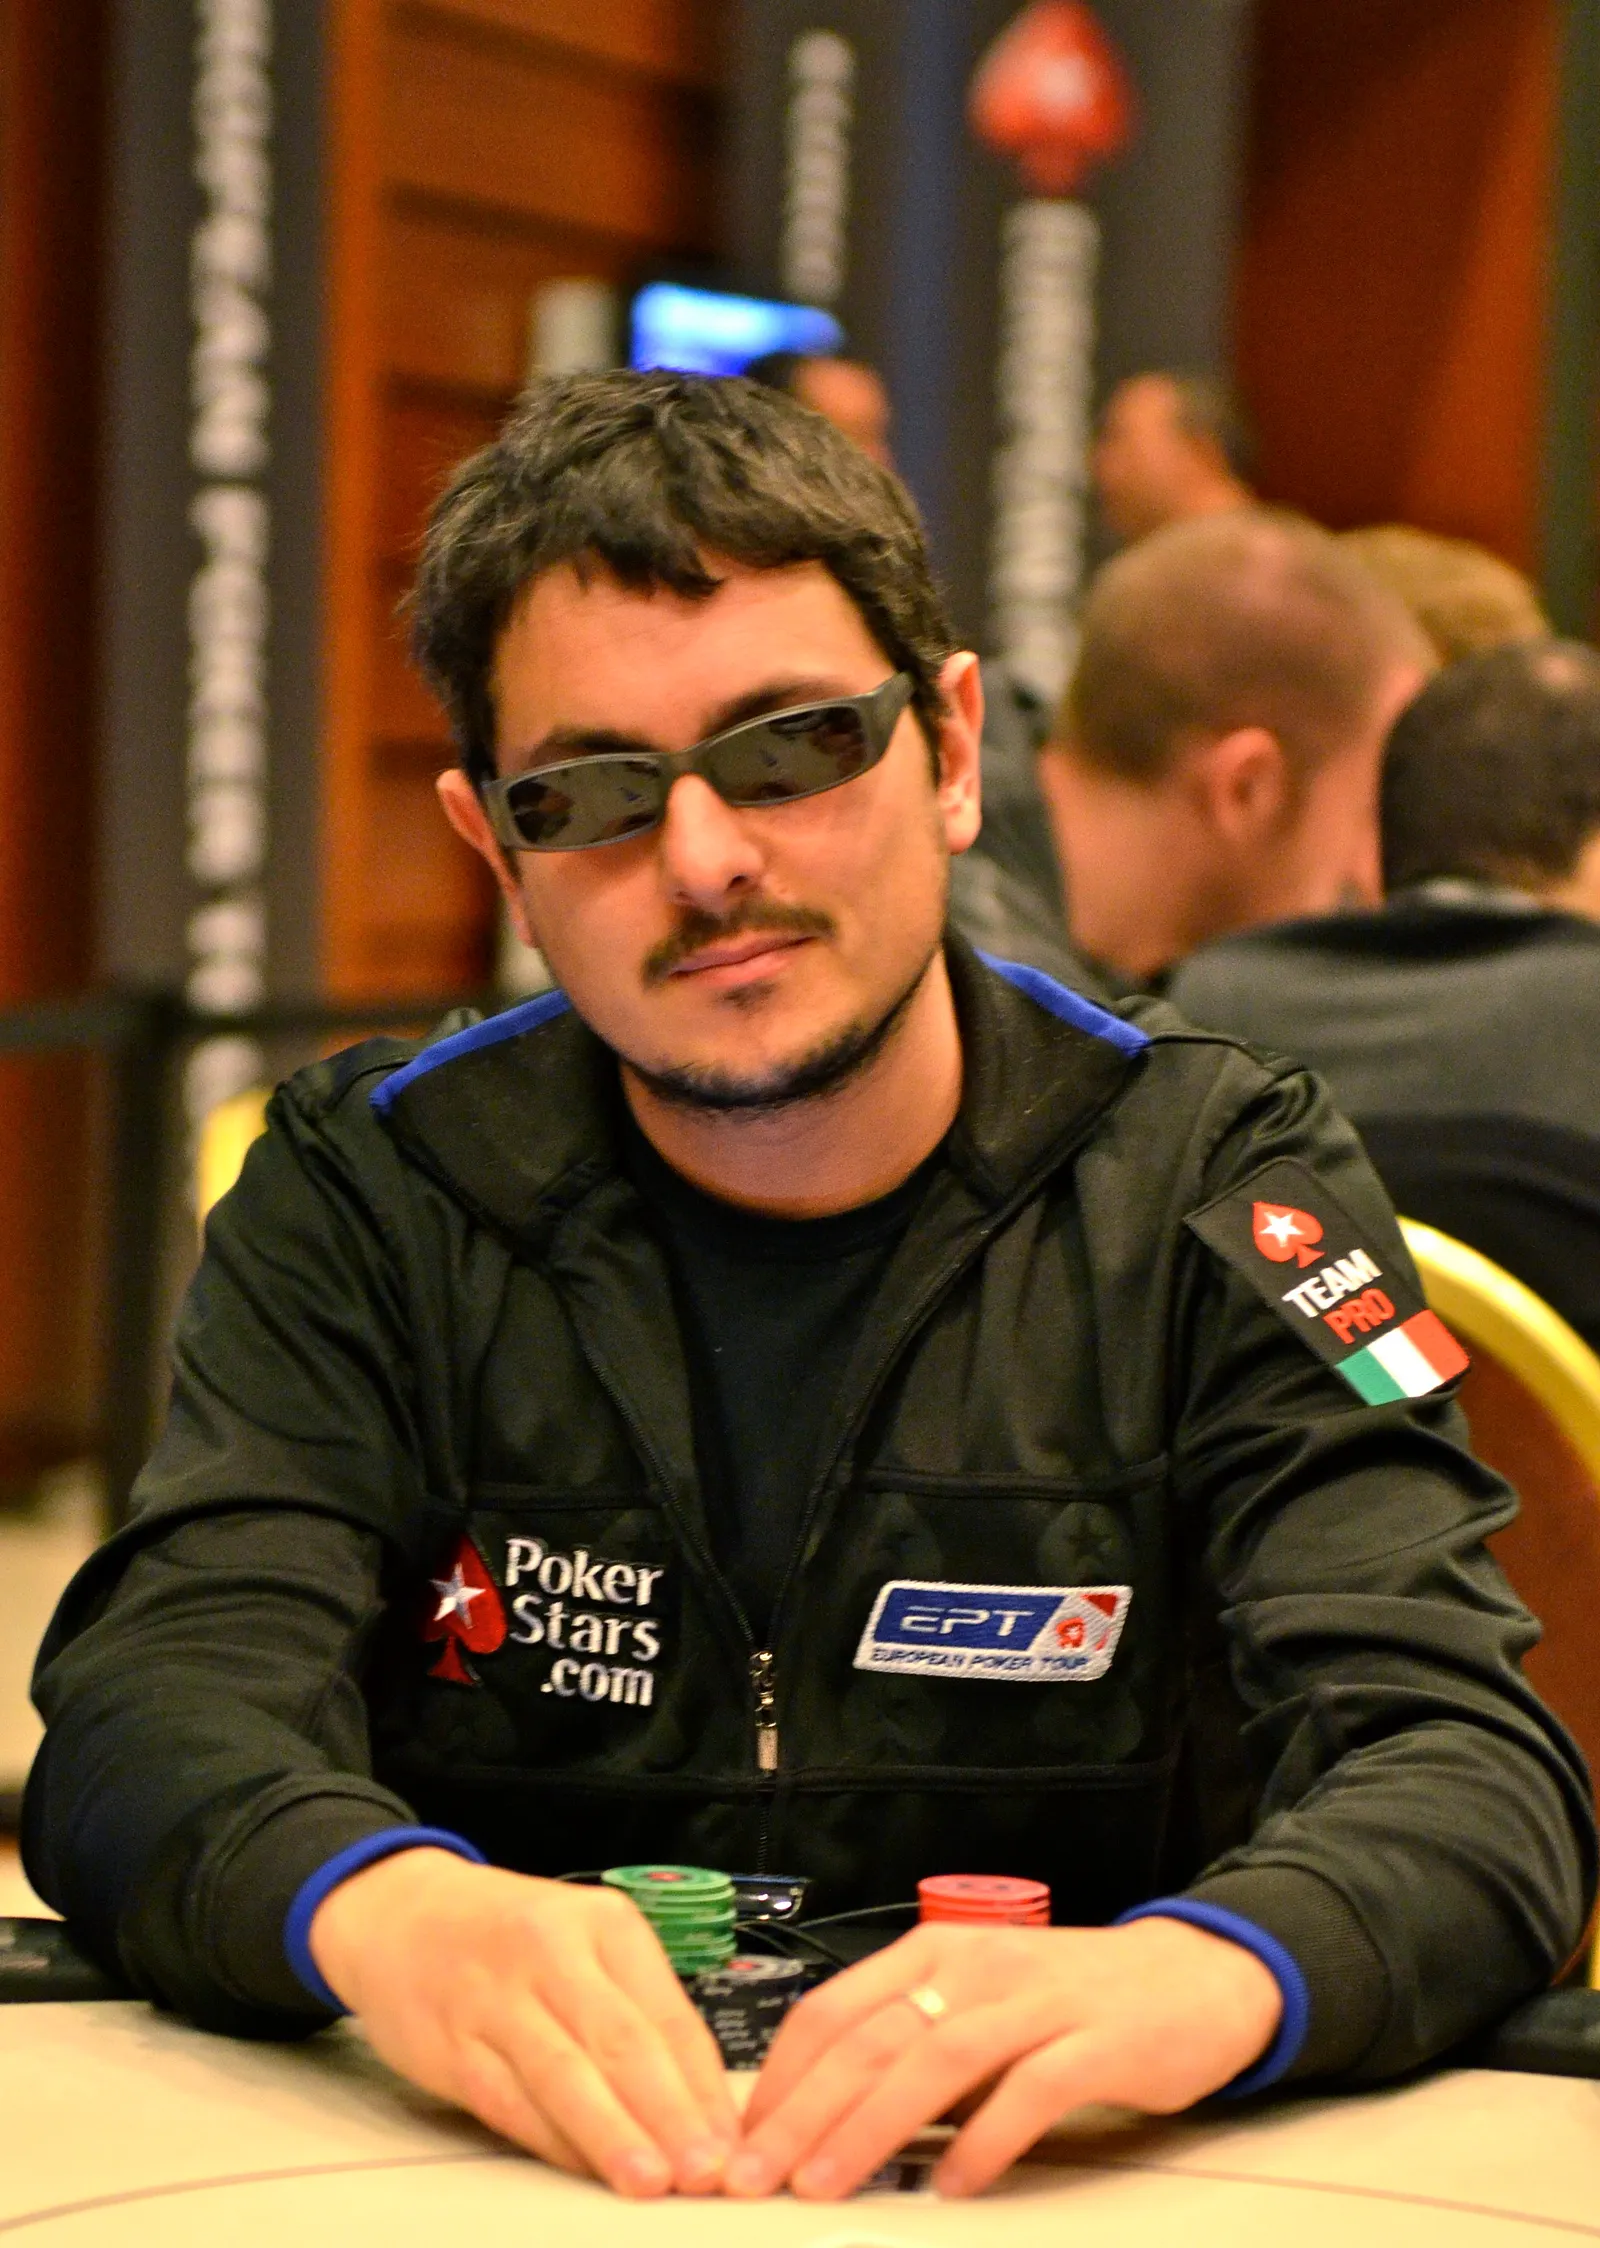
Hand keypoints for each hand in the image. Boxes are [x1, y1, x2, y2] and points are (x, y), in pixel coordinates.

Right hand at [309, 1848, 738, 2196]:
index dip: (705, 2088)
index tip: (737, 2145)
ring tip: (651, 2182)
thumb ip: (637, 2012)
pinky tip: (582, 2171)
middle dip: (671, 2114)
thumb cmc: (511, 1937)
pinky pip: (510, 2100)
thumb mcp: (583, 1943)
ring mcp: (498, 1996)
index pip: (670, 2015)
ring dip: (612, 2135)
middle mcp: (554, 1950)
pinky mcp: (452, 2042)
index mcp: (605, 1922)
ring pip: (566, 2074)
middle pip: (624, 2042)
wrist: (400, 1912)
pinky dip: (550, 2140)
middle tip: (708, 2170)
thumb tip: (701, 2107)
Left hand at [729, 1916, 1282, 2199]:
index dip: (780, 2077)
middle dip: (801, 2112)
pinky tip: (951, 2185)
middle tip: (755, 2177)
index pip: (835, 2009)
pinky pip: (1028, 2091)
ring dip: (868, 2127)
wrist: (1192, 1977)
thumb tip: (822, 2117)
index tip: (740, 2140)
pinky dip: (983, 2141)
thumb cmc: (1070, 2001)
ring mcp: (1037, 2001)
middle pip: (871, 2037)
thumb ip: (913, 2046)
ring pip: (934, 2060)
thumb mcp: (978, 2006)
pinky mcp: (1096, 2041)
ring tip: (824, 2185)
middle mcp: (976, 1966)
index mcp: (936, 1953)